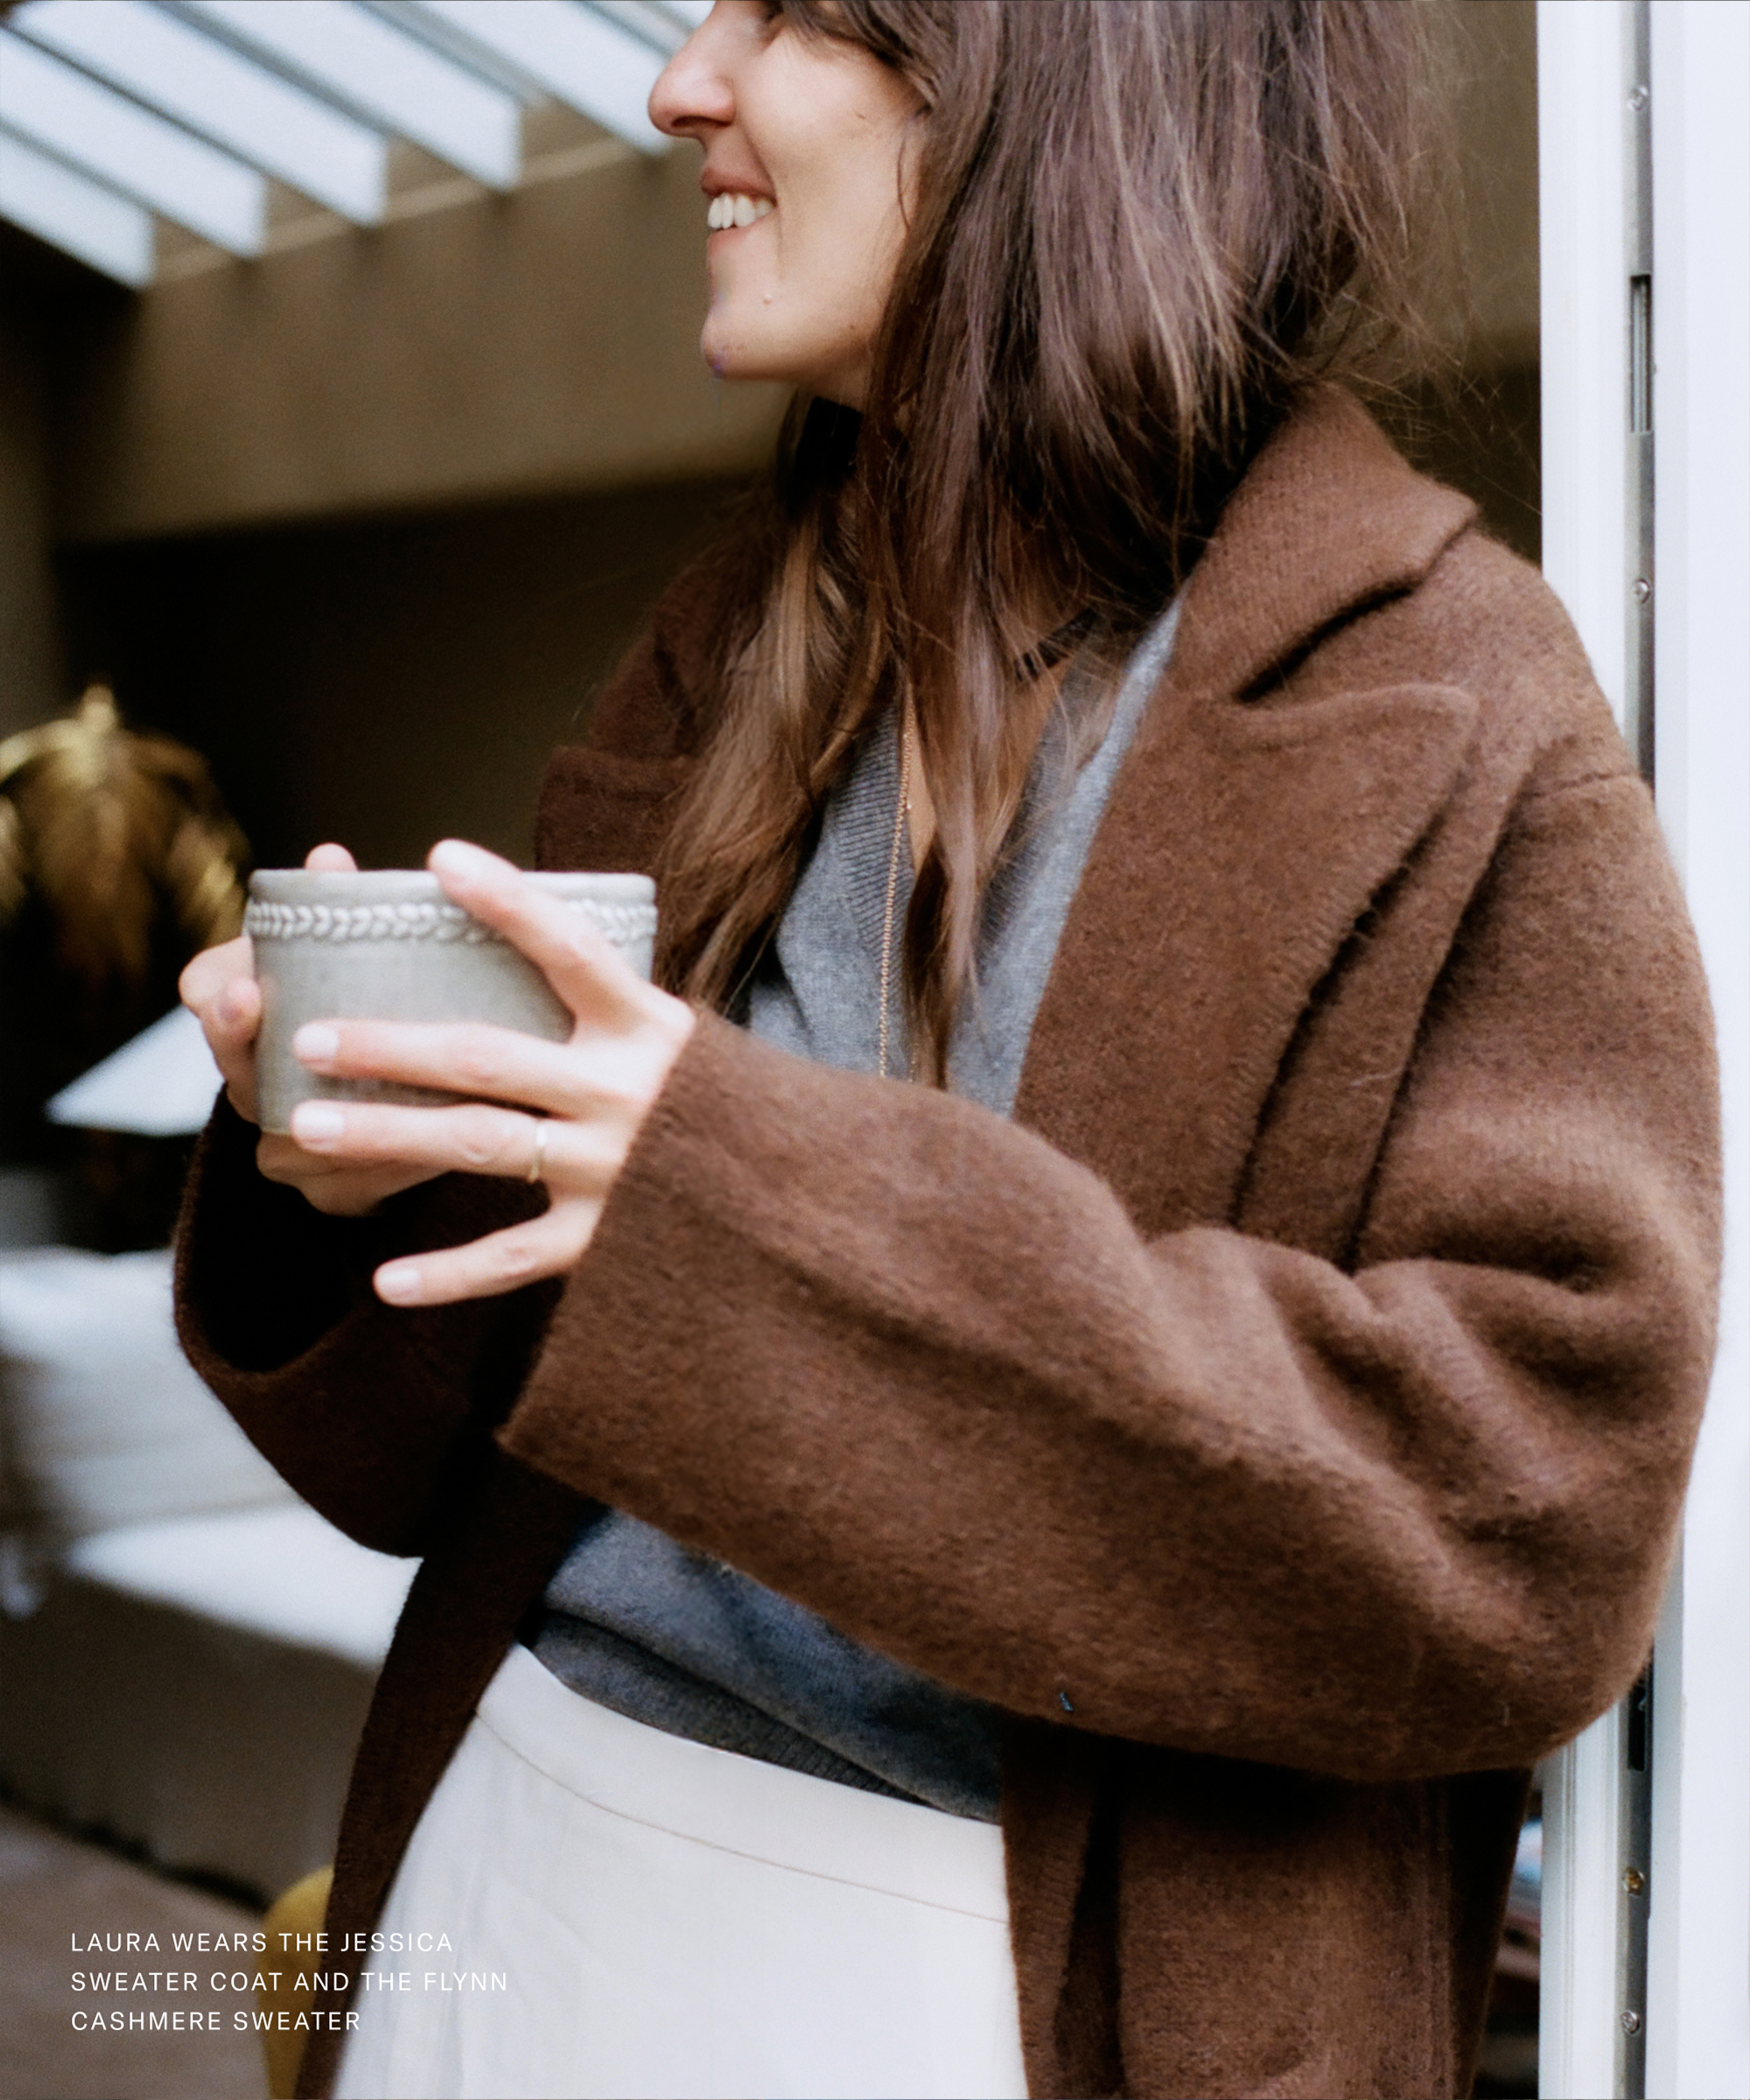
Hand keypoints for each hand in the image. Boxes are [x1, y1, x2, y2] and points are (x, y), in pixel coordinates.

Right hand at [179, 843, 430, 1215]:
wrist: (408, 1075)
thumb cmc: (377, 989)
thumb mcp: (361, 944)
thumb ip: (340, 909)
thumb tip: (328, 860)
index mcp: (239, 1003)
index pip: (206, 993)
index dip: (222, 1002)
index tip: (249, 992)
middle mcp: (247, 1079)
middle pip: (243, 1079)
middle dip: (284, 1070)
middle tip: (318, 1052)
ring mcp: (280, 1144)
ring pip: (293, 1145)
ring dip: (348, 1126)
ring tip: (402, 1108)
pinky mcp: (328, 1191)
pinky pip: (347, 1191)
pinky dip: (390, 1173)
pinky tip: (435, 1152)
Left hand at [281, 839, 696, 1306]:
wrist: (800, 1201)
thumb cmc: (716, 1107)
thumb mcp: (672, 1038)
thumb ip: (599, 1008)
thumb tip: (508, 943)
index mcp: (646, 1026)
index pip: (570, 949)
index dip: (507, 903)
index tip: (441, 860)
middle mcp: (626, 1092)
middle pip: (485, 1058)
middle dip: (389, 1045)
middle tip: (309, 1036)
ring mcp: (613, 1169)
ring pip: (478, 1144)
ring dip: (386, 1133)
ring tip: (306, 1125)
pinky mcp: (606, 1240)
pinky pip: (512, 1258)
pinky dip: (448, 1274)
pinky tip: (383, 1280)